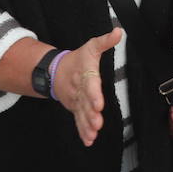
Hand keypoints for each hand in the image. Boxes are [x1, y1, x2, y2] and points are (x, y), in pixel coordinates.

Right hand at [53, 29, 121, 146]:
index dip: (94, 95)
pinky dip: (83, 131)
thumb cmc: (78, 59)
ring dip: (87, 125)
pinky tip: (89, 140)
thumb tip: (119, 31)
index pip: (90, 85)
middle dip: (91, 114)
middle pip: (85, 103)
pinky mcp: (75, 109)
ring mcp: (76, 101)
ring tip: (93, 134)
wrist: (54, 70)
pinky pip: (78, 121)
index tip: (98, 104)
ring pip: (82, 114)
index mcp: (85, 74)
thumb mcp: (90, 47)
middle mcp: (80, 90)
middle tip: (97, 123)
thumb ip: (105, 41)